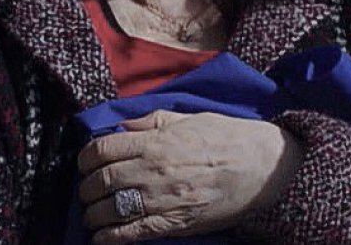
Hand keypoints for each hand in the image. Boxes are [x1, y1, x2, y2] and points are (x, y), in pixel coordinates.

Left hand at [76, 110, 301, 243]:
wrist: (264, 168)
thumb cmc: (229, 138)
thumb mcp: (191, 118)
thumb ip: (153, 121)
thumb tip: (123, 127)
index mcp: (157, 141)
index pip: (103, 149)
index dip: (86, 158)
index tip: (85, 163)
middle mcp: (155, 170)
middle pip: (102, 180)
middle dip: (87, 187)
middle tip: (87, 189)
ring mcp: (164, 199)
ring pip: (111, 209)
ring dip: (94, 214)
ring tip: (92, 214)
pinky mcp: (175, 223)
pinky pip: (133, 233)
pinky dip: (111, 237)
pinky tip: (102, 237)